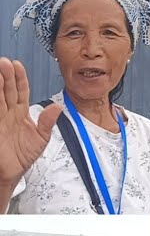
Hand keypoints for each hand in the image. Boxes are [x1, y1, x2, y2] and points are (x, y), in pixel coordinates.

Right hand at [0, 58, 60, 188]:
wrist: (10, 173)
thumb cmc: (22, 156)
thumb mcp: (40, 138)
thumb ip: (47, 122)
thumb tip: (57, 107)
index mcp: (21, 113)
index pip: (20, 91)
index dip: (20, 79)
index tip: (18, 66)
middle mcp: (8, 113)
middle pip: (7, 90)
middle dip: (6, 76)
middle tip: (4, 62)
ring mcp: (0, 119)